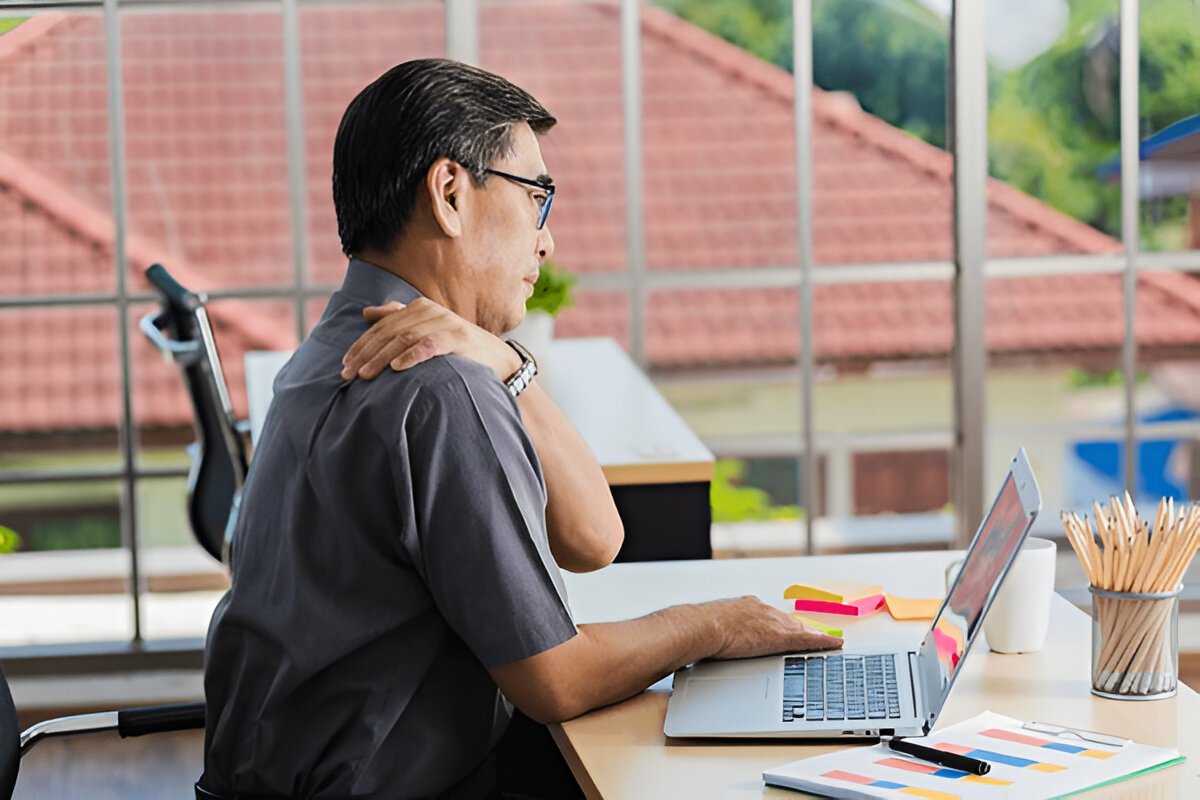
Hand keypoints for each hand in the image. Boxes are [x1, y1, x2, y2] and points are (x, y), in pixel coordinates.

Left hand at [340, 298, 518, 380]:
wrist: (497, 360)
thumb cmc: (458, 348)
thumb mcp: (426, 330)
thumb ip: (398, 319)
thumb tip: (367, 313)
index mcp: (419, 307)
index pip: (383, 326)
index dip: (361, 344)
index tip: (345, 363)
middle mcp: (430, 311)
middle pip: (390, 332)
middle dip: (366, 353)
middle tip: (348, 373)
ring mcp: (445, 323)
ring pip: (404, 339)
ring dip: (381, 358)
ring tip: (365, 375)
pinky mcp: (458, 338)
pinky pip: (429, 345)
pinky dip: (411, 356)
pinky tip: (396, 368)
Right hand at [704, 596, 842, 660]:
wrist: (701, 626)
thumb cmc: (699, 628)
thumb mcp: (711, 627)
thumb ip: (717, 631)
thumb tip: (706, 640)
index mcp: (746, 606)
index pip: (771, 616)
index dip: (782, 624)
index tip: (789, 627)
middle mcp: (762, 609)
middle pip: (790, 620)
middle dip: (803, 628)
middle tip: (818, 635)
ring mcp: (771, 621)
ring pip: (801, 628)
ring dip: (815, 635)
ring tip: (829, 642)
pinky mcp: (779, 636)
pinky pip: (807, 638)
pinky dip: (823, 641)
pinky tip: (834, 644)